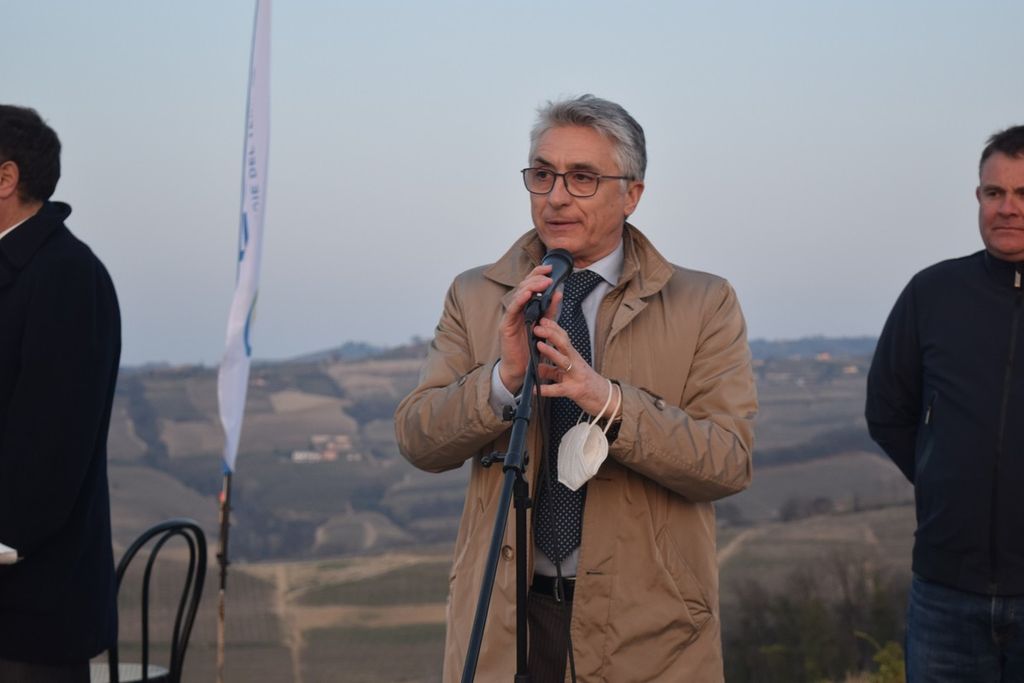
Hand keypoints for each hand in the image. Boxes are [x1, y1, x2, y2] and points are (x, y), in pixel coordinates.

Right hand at [498, 265, 562, 393]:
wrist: (521, 368)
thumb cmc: (531, 347)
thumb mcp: (544, 325)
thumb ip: (550, 310)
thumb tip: (559, 293)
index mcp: (525, 307)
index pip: (530, 285)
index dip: (538, 275)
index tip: (551, 269)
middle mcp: (516, 309)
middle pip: (523, 286)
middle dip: (536, 278)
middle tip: (549, 275)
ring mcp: (510, 316)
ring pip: (518, 295)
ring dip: (531, 287)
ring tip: (543, 283)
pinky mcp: (506, 325)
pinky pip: (512, 309)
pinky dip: (520, 300)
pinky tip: (528, 294)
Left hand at [532, 317, 611, 415]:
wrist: (606, 399)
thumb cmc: (587, 385)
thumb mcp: (568, 375)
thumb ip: (552, 371)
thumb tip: (537, 367)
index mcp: (573, 357)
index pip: (564, 338)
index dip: (553, 328)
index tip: (542, 320)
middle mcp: (575, 363)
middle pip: (564, 344)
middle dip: (551, 334)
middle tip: (538, 327)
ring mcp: (575, 376)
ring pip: (563, 361)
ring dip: (551, 353)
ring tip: (538, 346)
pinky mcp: (574, 390)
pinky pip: (559, 389)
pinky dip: (547, 389)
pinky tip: (537, 389)